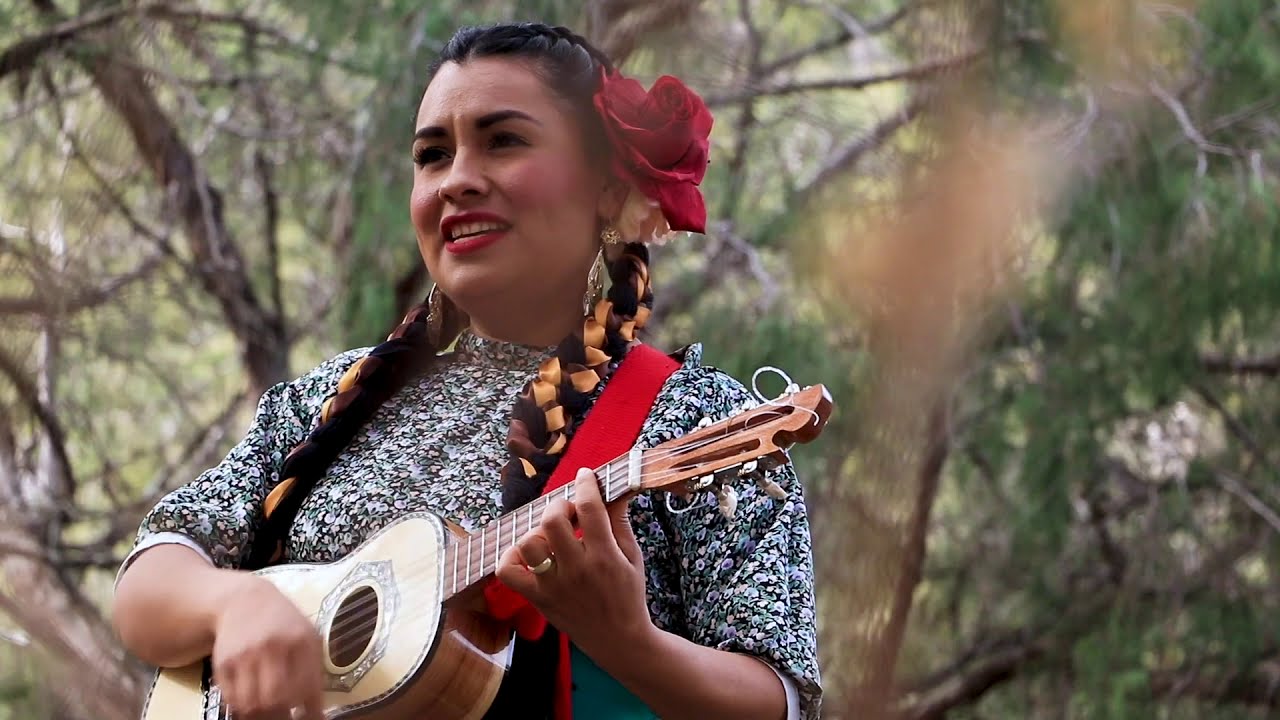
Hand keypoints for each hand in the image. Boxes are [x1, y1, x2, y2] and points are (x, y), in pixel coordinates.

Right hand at [210, 573, 324, 719]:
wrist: (244, 601)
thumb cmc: (283, 623)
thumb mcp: (308, 637)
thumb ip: (316, 673)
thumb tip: (318, 715)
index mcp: (301, 640)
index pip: (306, 687)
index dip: (308, 709)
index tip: (306, 716)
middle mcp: (272, 646)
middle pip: (278, 698)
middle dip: (283, 710)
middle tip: (284, 710)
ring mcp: (246, 654)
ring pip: (252, 703)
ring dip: (261, 712)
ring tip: (268, 706)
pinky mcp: (223, 663)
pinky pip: (232, 699)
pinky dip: (242, 706)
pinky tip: (251, 697)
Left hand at [496, 467, 653, 657]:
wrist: (619, 640)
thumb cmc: (628, 595)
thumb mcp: (632, 556)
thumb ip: (619, 521)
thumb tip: (615, 489)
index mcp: (605, 557)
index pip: (589, 508)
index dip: (585, 484)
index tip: (585, 476)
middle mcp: (576, 570)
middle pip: (552, 520)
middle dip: (559, 505)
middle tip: (569, 512)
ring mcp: (553, 586)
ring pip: (528, 544)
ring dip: (537, 531)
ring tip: (550, 535)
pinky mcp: (538, 599)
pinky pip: (508, 572)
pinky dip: (511, 557)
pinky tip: (528, 554)